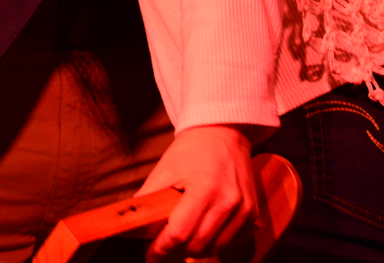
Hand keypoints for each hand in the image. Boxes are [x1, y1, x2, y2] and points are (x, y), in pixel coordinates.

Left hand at [138, 125, 258, 262]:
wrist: (222, 132)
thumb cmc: (191, 150)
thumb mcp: (165, 170)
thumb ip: (148, 199)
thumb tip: (131, 225)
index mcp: (205, 188)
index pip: (180, 232)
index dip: (162, 248)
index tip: (150, 254)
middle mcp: (228, 201)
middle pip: (198, 245)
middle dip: (176, 251)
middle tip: (162, 249)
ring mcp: (244, 208)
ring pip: (215, 247)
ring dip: (195, 250)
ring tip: (180, 242)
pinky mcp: (252, 212)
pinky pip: (232, 241)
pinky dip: (215, 243)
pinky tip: (202, 234)